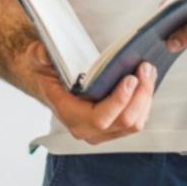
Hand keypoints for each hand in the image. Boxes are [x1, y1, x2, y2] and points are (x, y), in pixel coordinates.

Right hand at [20, 41, 156, 144]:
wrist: (49, 81)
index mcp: (68, 114)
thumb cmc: (47, 70)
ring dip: (145, 98)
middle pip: (124, 121)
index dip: (118, 101)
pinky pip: (136, 120)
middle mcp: (86, 129)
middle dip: (140, 95)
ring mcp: (101, 132)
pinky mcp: (112, 128)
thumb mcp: (38, 58)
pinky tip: (145, 81)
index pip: (99, 118)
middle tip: (145, 68)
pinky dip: (144, 102)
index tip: (130, 78)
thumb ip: (41, 56)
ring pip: (134, 123)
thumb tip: (46, 53)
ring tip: (148, 72)